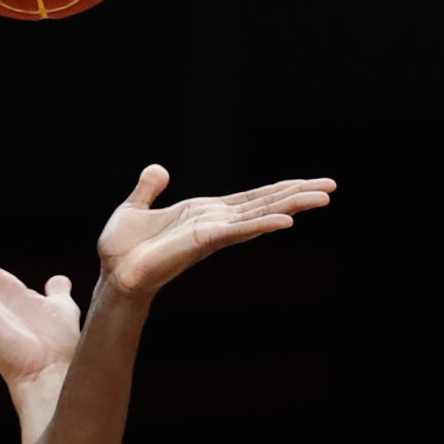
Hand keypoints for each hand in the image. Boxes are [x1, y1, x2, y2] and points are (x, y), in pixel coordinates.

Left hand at [92, 165, 333, 298]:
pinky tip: (287, 220)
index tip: (307, 182)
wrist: (112, 274)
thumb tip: (158, 169)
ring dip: (292, 204)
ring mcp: (213, 232)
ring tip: (323, 197)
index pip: (250, 198)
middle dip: (298, 194)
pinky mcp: (204, 242)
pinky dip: (262, 224)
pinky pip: (239, 230)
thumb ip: (148, 190)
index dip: (279, 189)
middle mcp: (216, 223)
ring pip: (261, 214)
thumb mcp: (134, 209)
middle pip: (265, 204)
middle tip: (331, 186)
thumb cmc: (121, 250)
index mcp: (205, 213)